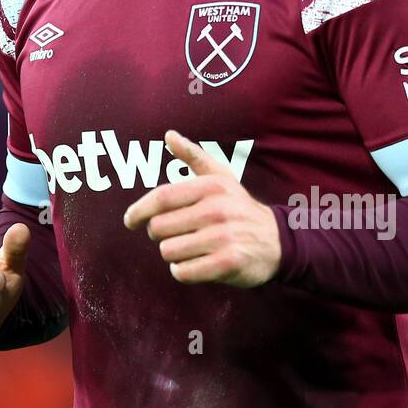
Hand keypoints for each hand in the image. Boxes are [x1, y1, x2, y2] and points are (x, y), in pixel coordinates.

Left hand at [123, 130, 280, 286]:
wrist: (278, 241)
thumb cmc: (239, 207)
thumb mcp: (221, 177)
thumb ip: (192, 155)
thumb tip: (169, 135)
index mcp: (211, 187)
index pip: (161, 197)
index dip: (139, 210)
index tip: (130, 221)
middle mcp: (217, 210)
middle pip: (159, 228)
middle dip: (159, 234)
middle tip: (175, 234)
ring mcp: (223, 237)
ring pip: (169, 251)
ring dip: (173, 254)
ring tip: (191, 248)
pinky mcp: (228, 263)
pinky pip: (183, 272)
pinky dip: (183, 271)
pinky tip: (196, 264)